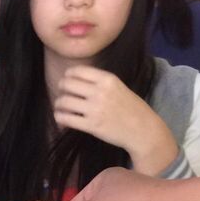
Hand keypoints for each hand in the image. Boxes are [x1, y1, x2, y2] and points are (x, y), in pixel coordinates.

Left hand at [53, 66, 177, 174]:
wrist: (142, 129)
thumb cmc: (131, 108)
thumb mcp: (118, 87)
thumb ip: (100, 83)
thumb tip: (78, 81)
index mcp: (107, 79)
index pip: (78, 71)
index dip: (67, 75)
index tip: (66, 80)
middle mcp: (99, 91)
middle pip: (67, 84)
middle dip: (61, 89)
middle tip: (62, 94)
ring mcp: (94, 109)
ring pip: (64, 101)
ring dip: (58, 104)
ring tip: (60, 107)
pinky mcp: (91, 125)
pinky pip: (66, 118)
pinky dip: (59, 118)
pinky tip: (62, 119)